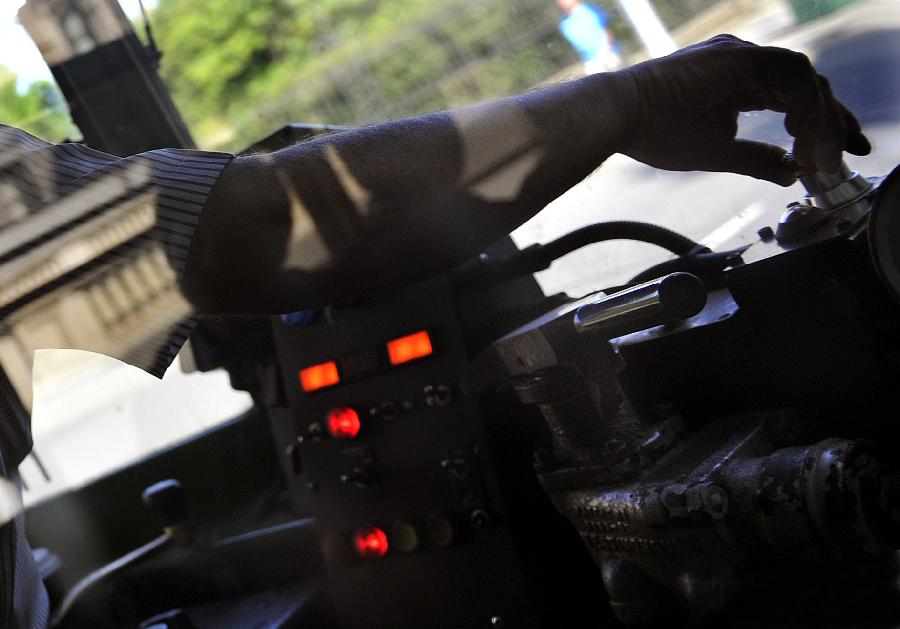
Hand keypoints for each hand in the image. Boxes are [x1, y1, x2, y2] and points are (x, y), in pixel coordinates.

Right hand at [613, 35, 870, 185]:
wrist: (622, 117)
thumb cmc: (656, 134)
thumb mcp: (718, 154)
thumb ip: (757, 159)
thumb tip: (789, 172)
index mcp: (741, 86)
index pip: (795, 102)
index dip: (820, 128)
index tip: (830, 159)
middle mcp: (747, 66)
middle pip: (809, 89)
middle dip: (832, 125)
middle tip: (838, 159)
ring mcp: (745, 58)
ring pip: (807, 82)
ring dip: (819, 121)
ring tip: (815, 156)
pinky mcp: (742, 58)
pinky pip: (794, 77)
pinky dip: (805, 107)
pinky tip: (800, 135)